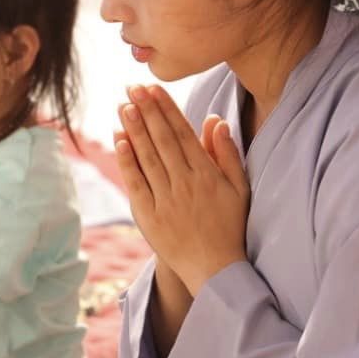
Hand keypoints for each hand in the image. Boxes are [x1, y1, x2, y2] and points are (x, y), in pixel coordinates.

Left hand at [115, 84, 249, 294]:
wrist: (215, 269)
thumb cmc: (230, 226)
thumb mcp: (239, 188)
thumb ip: (227, 153)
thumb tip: (215, 121)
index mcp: (207, 174)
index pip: (183, 133)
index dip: (166, 109)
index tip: (153, 89)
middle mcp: (185, 184)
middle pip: (162, 140)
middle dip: (146, 111)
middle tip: (132, 88)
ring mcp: (165, 200)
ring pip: (147, 157)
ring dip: (134, 129)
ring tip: (123, 106)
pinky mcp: (149, 217)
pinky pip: (136, 184)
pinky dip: (127, 162)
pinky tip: (119, 141)